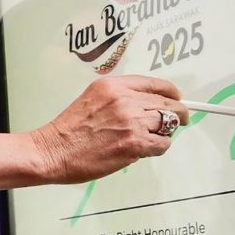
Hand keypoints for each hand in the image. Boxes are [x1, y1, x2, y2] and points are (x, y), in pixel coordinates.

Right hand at [31, 75, 187, 183]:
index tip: (177, 98)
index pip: (155, 84)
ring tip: (155, 138)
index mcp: (113, 86)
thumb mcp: (92, 99)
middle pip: (168, 103)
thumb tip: (145, 108)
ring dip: (166, 132)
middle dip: (179, 113)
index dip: (171, 93)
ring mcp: (131, 121)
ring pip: (169, 123)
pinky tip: (146, 150)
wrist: (52, 151)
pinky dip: (159, 147)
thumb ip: (118, 99)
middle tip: (182, 121)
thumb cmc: (68, 131)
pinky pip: (163, 144)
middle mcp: (125, 99)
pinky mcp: (135, 143)